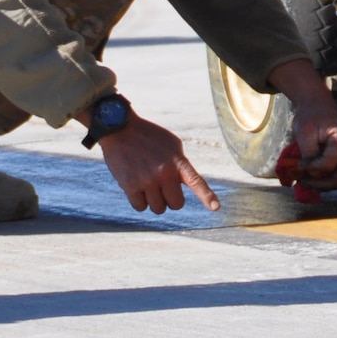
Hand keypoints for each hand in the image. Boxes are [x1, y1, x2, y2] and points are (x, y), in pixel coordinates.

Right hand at [97, 111, 220, 214]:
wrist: (120, 129)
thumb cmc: (149, 137)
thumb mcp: (172, 145)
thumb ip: (180, 164)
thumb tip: (183, 185)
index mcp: (178, 161)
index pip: (196, 182)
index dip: (207, 196)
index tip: (216, 208)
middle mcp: (165, 172)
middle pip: (176, 204)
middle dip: (171, 200)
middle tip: (164, 188)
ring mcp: (147, 180)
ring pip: (158, 208)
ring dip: (155, 201)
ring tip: (148, 184)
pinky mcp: (130, 186)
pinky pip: (140, 207)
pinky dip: (139, 201)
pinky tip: (136, 186)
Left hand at [269, 58, 336, 205]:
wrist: (318, 107)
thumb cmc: (311, 117)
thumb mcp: (304, 133)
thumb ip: (309, 154)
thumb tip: (308, 176)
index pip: (330, 165)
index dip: (313, 169)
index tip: (299, 167)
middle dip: (320, 184)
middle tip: (300, 182)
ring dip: (320, 185)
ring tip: (302, 180)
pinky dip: (322, 181)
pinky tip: (309, 179)